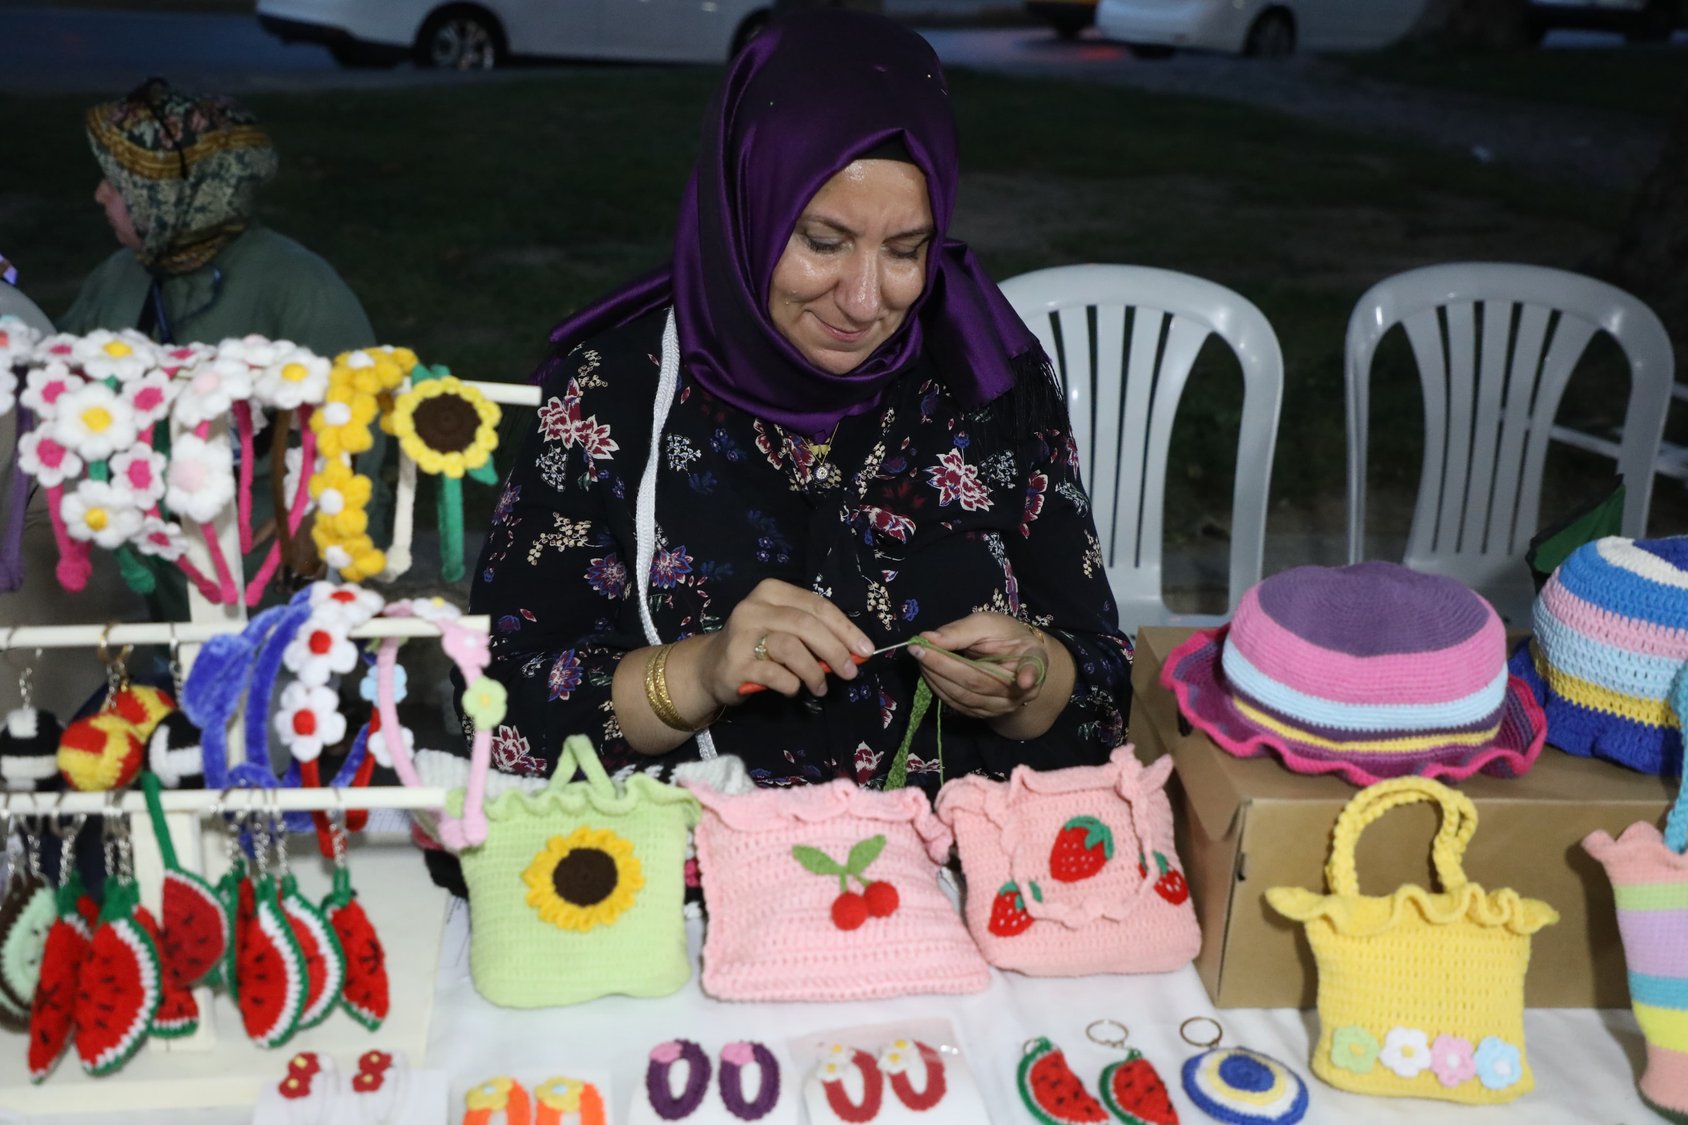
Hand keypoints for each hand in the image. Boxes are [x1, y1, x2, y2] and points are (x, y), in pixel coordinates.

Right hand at [699, 578, 873, 703]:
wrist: (711, 667)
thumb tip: (856, 651)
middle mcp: (754, 608)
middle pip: (805, 624)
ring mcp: (741, 635)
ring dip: (814, 671)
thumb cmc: (759, 646)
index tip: (865, 649)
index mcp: (771, 591)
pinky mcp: (735, 663)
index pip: (816, 605)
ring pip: (790, 647)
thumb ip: (816, 635)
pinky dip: (792, 684)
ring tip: (821, 687)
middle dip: (835, 650)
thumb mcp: (786, 631)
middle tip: (850, 672)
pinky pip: (775, 674)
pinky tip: (794, 689)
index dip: (845, 628)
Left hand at [911, 612, 1049, 719]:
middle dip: (944, 666)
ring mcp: (1003, 706)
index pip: (1032, 669)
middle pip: (980, 683)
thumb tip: (927, 638)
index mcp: (1034, 660)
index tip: (1024, 681)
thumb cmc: (1002, 636)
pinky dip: (939, 687)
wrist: (1011, 658)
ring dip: (936, 678)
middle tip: (918, 649)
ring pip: (965, 697)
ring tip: (920, 656)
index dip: (1028, 675)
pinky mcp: (985, 714)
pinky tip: (928, 670)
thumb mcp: (986, 623)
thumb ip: (959, 631)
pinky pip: (958, 704)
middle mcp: (1023, 690)